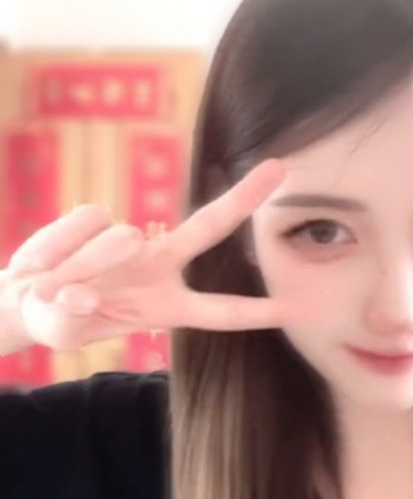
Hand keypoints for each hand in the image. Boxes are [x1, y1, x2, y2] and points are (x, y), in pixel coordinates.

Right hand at [1, 159, 308, 350]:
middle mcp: (158, 264)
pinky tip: (46, 262)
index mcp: (166, 305)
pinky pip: (86, 223)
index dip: (256, 311)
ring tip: (55, 286)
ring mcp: (130, 239)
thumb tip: (78, 291)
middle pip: (208, 226)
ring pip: (120, 238)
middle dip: (243, 199)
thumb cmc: (59, 318)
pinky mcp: (98, 216)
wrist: (26, 295)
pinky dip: (58, 248)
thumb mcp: (65, 330)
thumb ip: (71, 317)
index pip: (219, 310)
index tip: (298, 308)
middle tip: (278, 168)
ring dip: (83, 267)